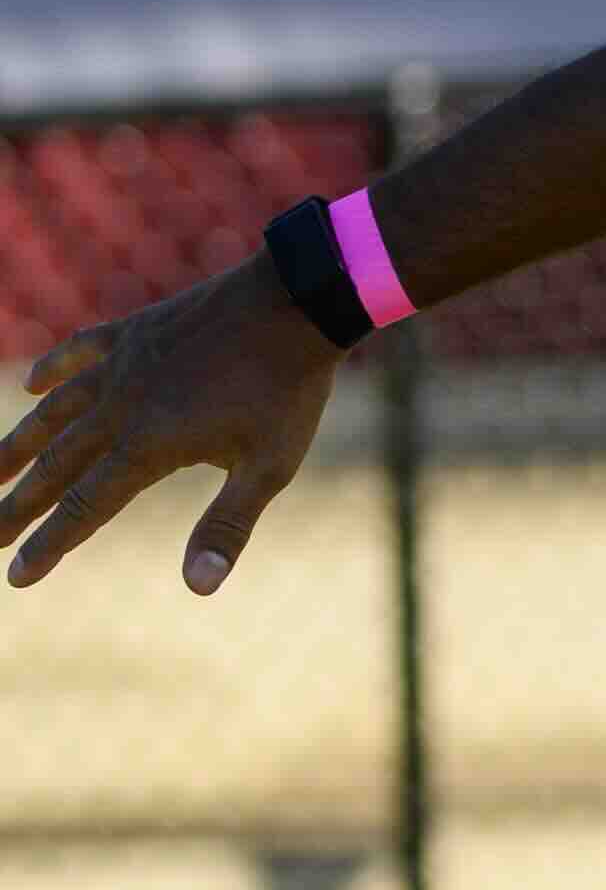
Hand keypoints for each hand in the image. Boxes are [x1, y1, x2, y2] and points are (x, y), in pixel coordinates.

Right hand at [2, 257, 339, 597]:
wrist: (294, 302)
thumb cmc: (288, 392)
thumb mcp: (268, 469)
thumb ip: (226, 527)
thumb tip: (199, 588)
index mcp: (148, 445)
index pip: (84, 508)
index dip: (49, 545)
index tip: (16, 577)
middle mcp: (119, 405)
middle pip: (55, 465)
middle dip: (18, 506)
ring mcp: (121, 364)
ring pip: (53, 411)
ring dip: (19, 444)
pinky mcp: (132, 331)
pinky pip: (78, 352)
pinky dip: (51, 370)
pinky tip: (33, 387)